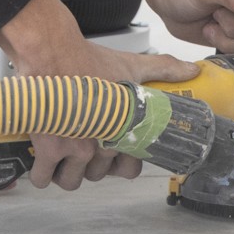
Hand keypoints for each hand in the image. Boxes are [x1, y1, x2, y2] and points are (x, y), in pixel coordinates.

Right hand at [0, 0, 199, 190]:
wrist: (52, 52)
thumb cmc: (88, 60)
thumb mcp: (131, 65)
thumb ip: (163, 69)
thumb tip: (192, 70)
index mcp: (125, 130)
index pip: (130, 169)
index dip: (119, 163)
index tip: (109, 152)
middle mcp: (103, 145)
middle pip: (96, 175)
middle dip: (88, 164)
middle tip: (80, 145)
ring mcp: (75, 149)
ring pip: (70, 181)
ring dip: (64, 172)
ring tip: (60, 154)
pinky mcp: (48, 148)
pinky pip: (42, 178)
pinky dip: (40, 174)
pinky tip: (41, 162)